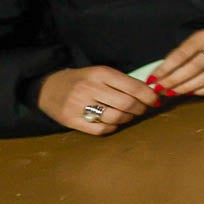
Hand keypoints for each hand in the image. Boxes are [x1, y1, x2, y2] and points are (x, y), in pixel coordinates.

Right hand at [36, 66, 160, 135]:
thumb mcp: (100, 73)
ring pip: (115, 117)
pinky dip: (113, 127)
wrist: (47, 88)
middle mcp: (89, 88)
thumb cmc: (81, 80)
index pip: (132, 86)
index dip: (148, 95)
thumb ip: (122, 82)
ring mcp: (78, 106)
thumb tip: (150, 93)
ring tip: (128, 115)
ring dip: (128, 118)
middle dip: (140, 108)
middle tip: (142, 108)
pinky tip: (113, 122)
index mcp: (99, 73)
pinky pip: (101, 129)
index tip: (155, 99)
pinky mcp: (71, 121)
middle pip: (126, 103)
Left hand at [150, 25, 203, 96]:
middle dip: (174, 81)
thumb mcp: (194, 40)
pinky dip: (202, 91)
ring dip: (186, 88)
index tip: (153, 79)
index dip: (165, 69)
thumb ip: (180, 55)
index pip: (181, 55)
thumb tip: (160, 75)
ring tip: (172, 92)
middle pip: (194, 68)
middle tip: (160, 89)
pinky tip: (190, 92)